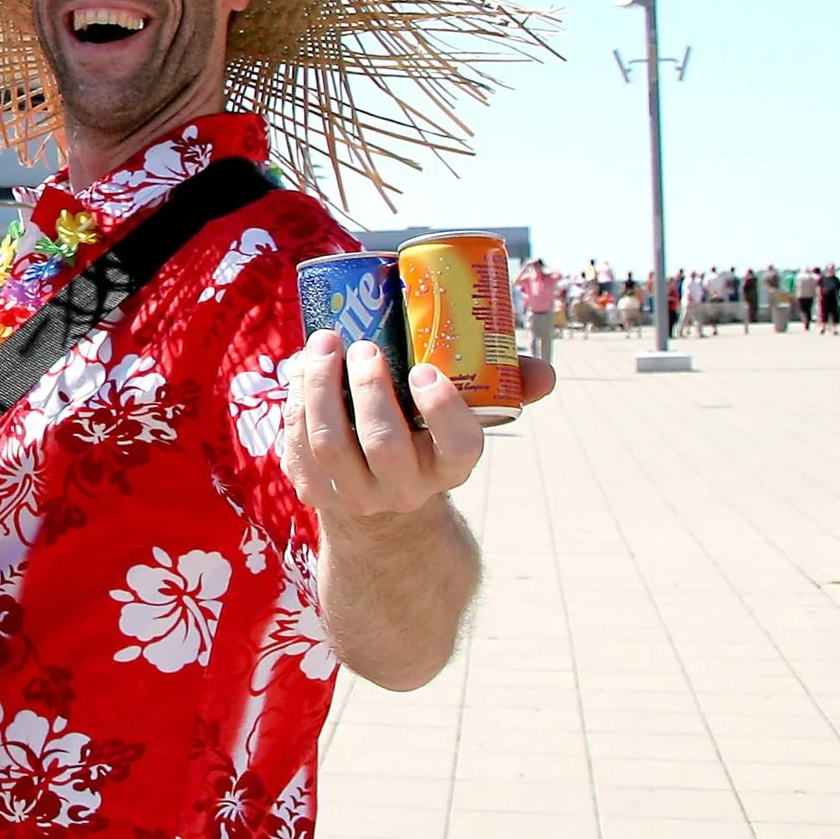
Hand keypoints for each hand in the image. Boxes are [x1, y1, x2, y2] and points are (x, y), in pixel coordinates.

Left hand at [280, 332, 554, 523]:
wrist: (376, 490)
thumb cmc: (425, 431)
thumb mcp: (466, 413)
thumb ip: (505, 385)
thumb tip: (543, 373)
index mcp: (450, 466)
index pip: (459, 447)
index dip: (443, 409)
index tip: (426, 369)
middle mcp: (404, 488)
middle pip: (383, 443)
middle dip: (370, 389)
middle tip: (364, 345)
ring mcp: (355, 494)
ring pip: (330, 443)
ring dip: (322, 388)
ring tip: (325, 344)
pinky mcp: (313, 490)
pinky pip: (297, 446)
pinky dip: (296, 402)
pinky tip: (302, 369)